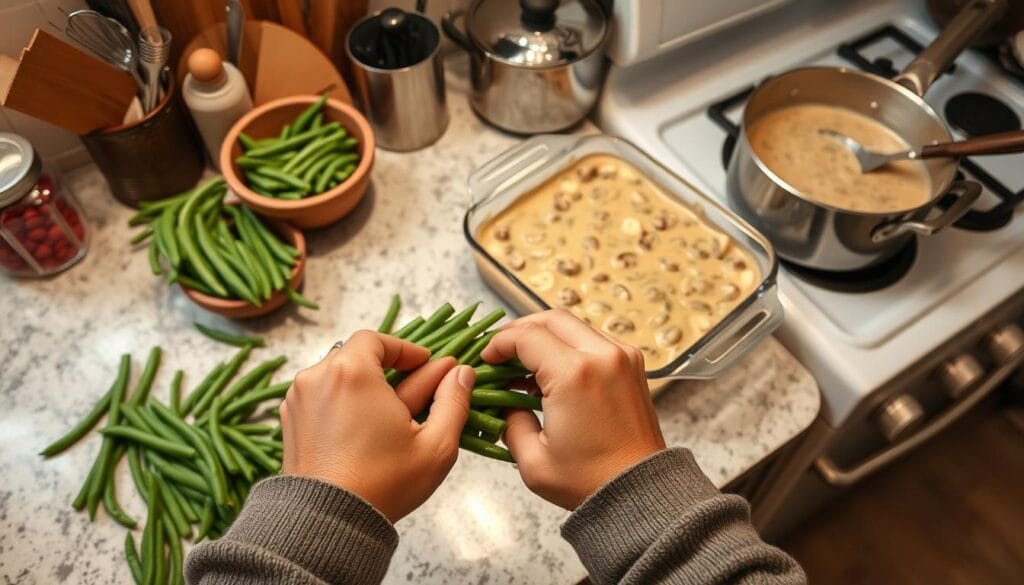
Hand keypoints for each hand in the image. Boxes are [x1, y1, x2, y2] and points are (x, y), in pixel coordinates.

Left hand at [281, 331, 475, 522]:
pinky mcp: (289, 421)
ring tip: (390, 417)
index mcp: (351, 371)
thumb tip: (462, 374)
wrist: (327, 522)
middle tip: (417, 392)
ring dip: (365, 388)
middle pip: (358, 358)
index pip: (377, 339)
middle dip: (389, 371)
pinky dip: (343, 404)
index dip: (404, 349)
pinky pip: (321, 398)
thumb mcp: (435, 444)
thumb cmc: (384, 483)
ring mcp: (298, 399)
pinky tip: (363, 431)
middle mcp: (317, 377)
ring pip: (338, 379)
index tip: (426, 365)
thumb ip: (454, 401)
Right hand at [482, 310, 665, 509]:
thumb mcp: (533, 460)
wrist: (640, 491)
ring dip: (546, 336)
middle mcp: (602, 356)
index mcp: (574, 375)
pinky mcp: (632, 364)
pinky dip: (569, 345)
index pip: (526, 337)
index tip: (487, 357)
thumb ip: (511, 422)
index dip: (499, 343)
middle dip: (521, 330)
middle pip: (551, 318)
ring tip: (525, 363)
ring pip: (574, 325)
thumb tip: (504, 400)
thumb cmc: (590, 480)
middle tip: (502, 351)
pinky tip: (553, 370)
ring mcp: (622, 357)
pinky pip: (593, 339)